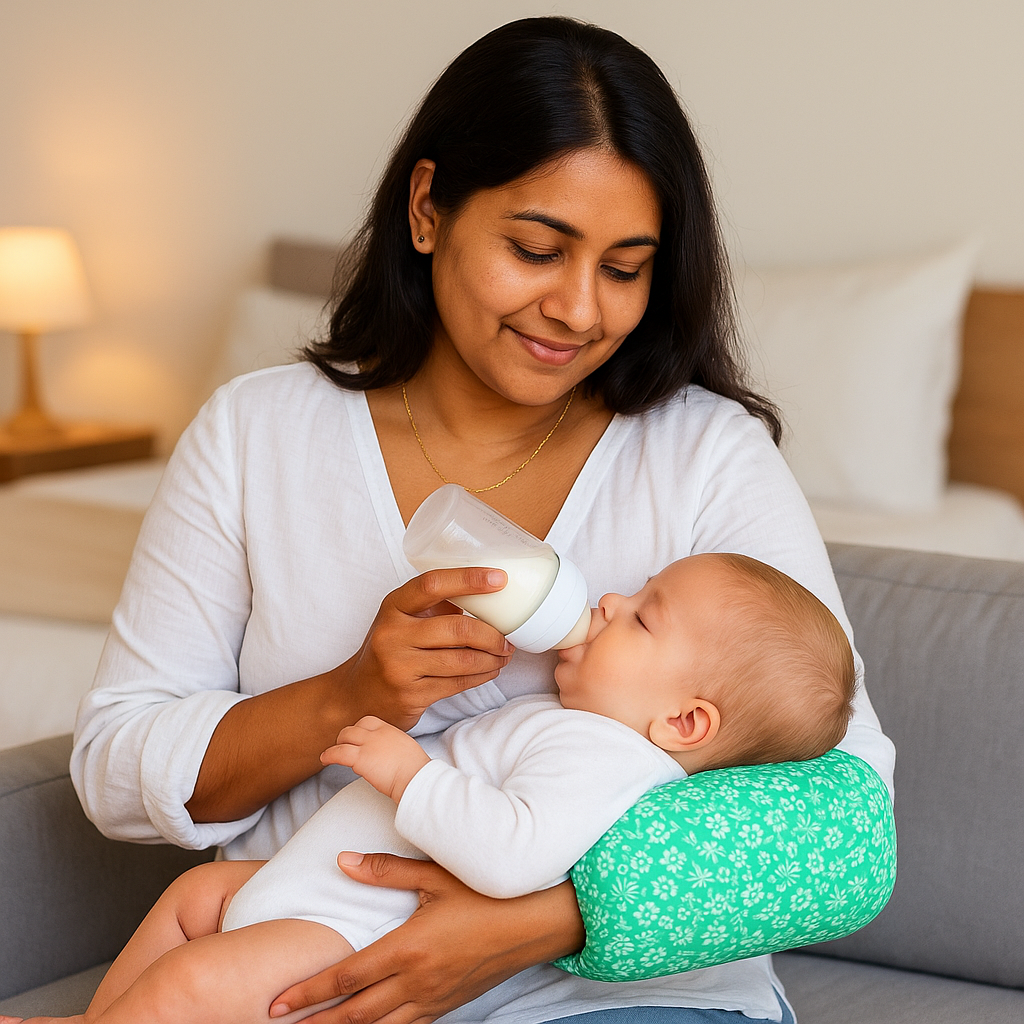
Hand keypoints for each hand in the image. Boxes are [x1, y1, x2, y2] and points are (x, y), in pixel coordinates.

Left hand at [268, 854, 584, 1023]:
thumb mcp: (435, 873)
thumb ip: (385, 871)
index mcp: (407, 949)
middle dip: (316, 1022)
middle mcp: (416, 982)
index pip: (346, 977)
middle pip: (356, 1013)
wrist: (535, 922)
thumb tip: (342, 860)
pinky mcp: (450, 1004)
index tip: (277, 1002)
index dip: (309, 992)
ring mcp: (434, 998)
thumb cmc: (486, 893)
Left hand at [323, 717, 429, 801]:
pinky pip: (338, 752)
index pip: (369, 721)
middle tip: (344, 746)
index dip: (359, 729)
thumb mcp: (407, 749)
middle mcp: (378, 733)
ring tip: (331, 753)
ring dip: (337, 744)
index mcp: (390, 730)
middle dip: (347, 736)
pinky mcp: (360, 758)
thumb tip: (388, 753)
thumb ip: (394, 746)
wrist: (415, 778)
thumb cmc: (415, 770)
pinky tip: (324, 759)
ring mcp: (368, 744)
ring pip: (345, 736)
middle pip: (355, 727)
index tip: (357, 737)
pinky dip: (329, 755)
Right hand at [338, 568, 514, 731]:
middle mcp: (392, 634)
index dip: (468, 579)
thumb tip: (489, 596)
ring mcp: (400, 666)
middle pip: (457, 627)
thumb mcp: (402, 619)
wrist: (356, 695)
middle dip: (492, 634)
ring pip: (463, 660)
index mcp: (393, 606)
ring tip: (504, 655)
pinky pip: (458, 683)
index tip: (500, 578)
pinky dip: (482, 676)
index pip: (432, 584)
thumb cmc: (390, 649)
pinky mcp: (410, 695)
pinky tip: (490, 670)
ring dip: (492, 658)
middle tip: (509, 638)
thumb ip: (436, 607)